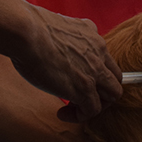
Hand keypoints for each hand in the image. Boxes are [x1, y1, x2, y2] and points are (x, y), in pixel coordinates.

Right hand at [11, 7, 122, 121]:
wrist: (25, 32)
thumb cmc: (30, 28)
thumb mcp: (58, 25)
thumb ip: (67, 34)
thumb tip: (58, 38)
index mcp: (93, 37)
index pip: (106, 61)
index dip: (95, 75)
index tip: (76, 79)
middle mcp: (99, 53)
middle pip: (115, 80)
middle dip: (100, 92)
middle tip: (79, 97)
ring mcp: (94, 71)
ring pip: (112, 96)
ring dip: (94, 106)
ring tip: (71, 108)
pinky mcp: (84, 88)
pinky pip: (92, 110)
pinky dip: (80, 116)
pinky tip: (62, 112)